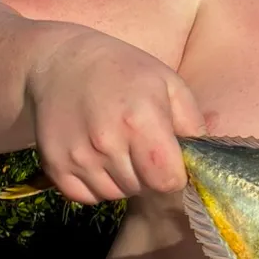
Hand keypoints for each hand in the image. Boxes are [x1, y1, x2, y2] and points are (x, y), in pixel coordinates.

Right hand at [23, 28, 204, 203]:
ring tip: (116, 146)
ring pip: (114, 194)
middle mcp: (107, 142)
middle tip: (138, 145)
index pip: (167, 181)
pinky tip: (95, 156)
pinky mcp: (55, 166)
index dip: (172, 173)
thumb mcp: (168, 83)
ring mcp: (78, 156)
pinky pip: (86, 196)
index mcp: (140, 121)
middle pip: (142, 189)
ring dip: (121, 179)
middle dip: (146, 174)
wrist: (60, 62)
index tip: (167, 156)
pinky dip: (94, 184)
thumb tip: (203, 158)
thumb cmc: (124, 71)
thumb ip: (192, 123)